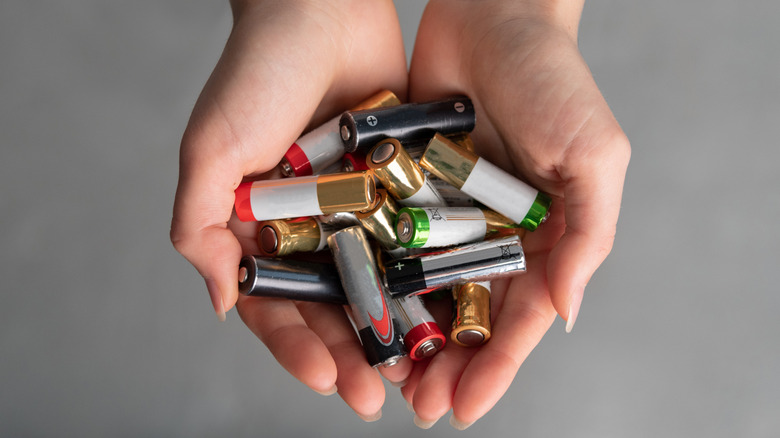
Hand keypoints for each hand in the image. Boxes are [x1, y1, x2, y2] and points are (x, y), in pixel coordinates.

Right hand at [170, 0, 408, 419]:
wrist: (322, 7)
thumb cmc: (256, 72)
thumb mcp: (210, 150)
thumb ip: (200, 228)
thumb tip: (224, 304)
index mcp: (258, 230)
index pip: (276, 306)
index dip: (297, 349)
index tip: (327, 378)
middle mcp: (308, 230)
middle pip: (330, 309)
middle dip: (352, 355)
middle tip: (377, 397)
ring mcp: (356, 213)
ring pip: (378, 286)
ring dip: (394, 333)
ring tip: (417, 375)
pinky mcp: (398, 190)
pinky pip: (414, 241)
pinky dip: (428, 279)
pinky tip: (449, 312)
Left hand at [402, 0, 629, 427]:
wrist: (492, 14)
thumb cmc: (554, 80)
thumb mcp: (594, 155)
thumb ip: (587, 235)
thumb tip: (563, 314)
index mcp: (542, 238)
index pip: (520, 318)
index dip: (496, 367)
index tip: (466, 408)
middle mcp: (492, 236)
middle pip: (468, 316)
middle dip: (447, 366)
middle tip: (420, 407)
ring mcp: (445, 216)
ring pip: (422, 291)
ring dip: (406, 337)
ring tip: (383, 380)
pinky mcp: (403, 189)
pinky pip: (387, 242)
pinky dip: (375, 279)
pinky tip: (356, 312)